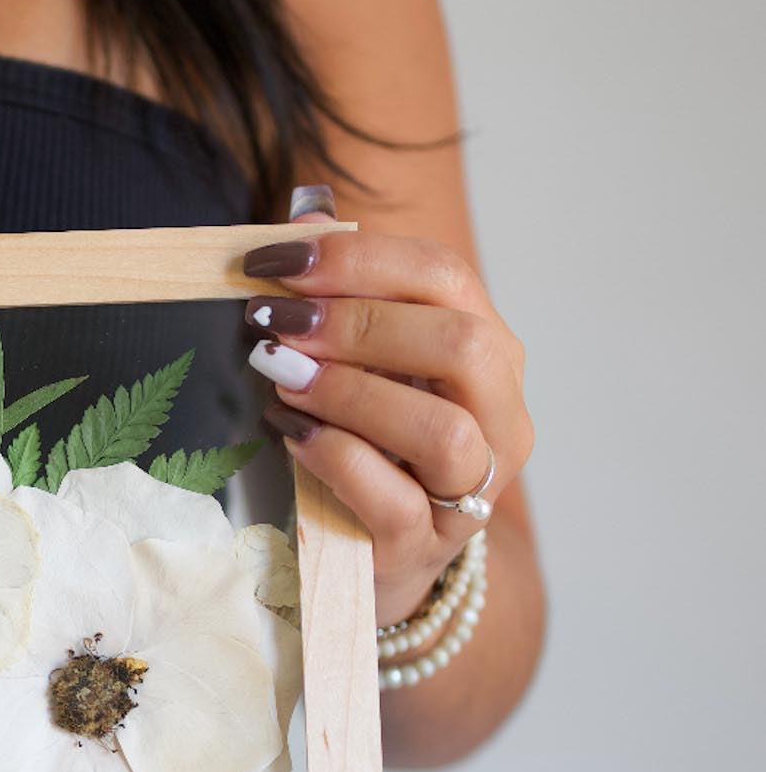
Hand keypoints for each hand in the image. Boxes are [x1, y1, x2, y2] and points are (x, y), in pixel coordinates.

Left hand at [242, 194, 532, 623]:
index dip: (357, 258)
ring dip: (349, 392)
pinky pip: (392, 497)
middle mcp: (498, 416)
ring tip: (278, 377)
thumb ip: (343, 293)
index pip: (444, 277)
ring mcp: (470, 488)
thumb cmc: (367, 447)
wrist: (371, 559)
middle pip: (459, 345)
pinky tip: (286, 433)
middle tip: (273, 321)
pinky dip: (333, 456)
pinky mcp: (423, 544)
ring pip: (440, 429)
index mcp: (487, 352)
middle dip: (357, 324)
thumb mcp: (360, 367)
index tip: (272, 261)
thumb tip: (304, 211)